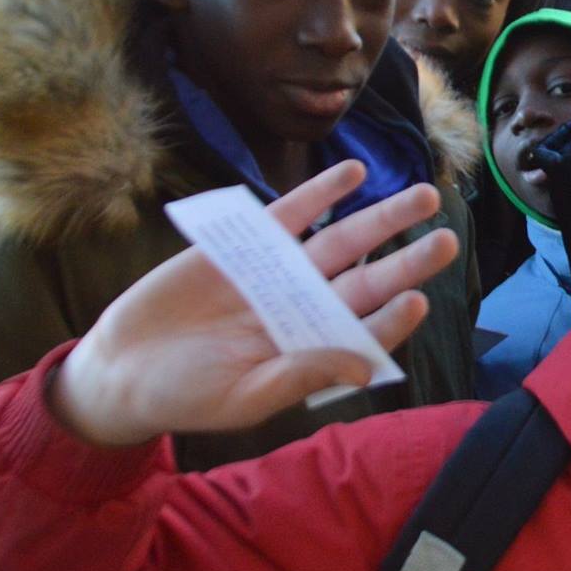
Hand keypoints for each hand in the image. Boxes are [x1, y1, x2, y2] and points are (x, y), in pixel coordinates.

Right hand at [51, 162, 460, 446]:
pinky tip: (353, 173)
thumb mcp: (243, 397)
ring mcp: (281, 274)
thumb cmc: (184, 396)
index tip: (418, 301)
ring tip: (424, 196)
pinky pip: (293, 214)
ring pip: (344, 241)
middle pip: (369, 280)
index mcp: (312, 352)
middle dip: (409, 259)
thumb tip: (367, 367)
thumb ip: (301, 376)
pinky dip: (321, 193)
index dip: (394, 319)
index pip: (367, 333)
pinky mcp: (248, 246)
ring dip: (383, 218)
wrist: (121, 367)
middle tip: (448, 239)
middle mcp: (307, 310)